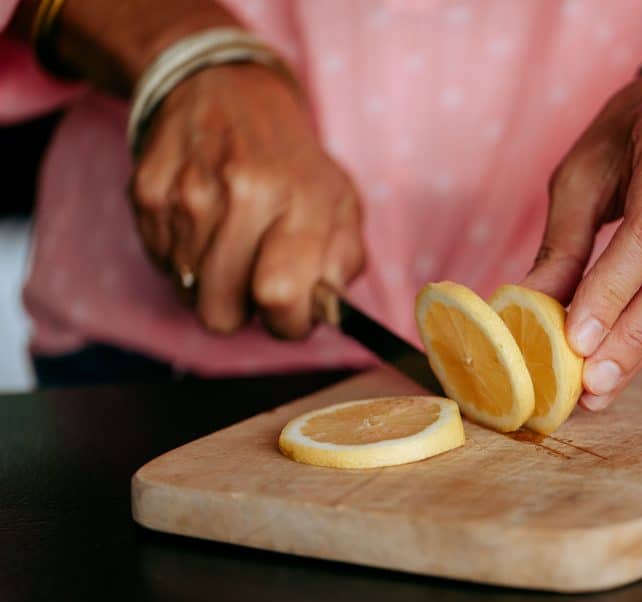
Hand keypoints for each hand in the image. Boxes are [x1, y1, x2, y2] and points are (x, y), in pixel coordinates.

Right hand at [130, 63, 363, 337]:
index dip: (288, 322)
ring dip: (213, 283)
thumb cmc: (292, 162)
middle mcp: (241, 193)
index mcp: (299, 198)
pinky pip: (163, 265)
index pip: (281, 296)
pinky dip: (185, 257)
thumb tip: (328, 310)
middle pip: (222, 313)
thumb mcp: (341, 201)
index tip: (292, 312)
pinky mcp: (146, 193)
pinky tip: (204, 222)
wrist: (225, 88)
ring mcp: (187, 193)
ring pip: (190, 295)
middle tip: (258, 277)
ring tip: (233, 242)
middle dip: (245, 309)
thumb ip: (344, 260)